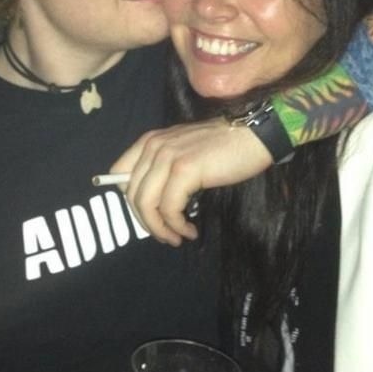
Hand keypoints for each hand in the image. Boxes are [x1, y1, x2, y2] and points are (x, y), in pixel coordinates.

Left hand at [110, 117, 272, 245]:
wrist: (254, 135)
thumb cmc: (224, 146)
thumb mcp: (185, 150)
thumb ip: (165, 166)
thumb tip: (152, 199)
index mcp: (151, 140)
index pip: (118, 174)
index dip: (130, 199)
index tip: (149, 215)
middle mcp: (154, 146)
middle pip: (131, 194)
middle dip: (146, 221)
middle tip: (166, 234)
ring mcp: (168, 156)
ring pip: (146, 204)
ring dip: (159, 228)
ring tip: (177, 237)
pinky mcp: (184, 169)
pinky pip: (169, 209)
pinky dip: (177, 226)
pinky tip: (190, 230)